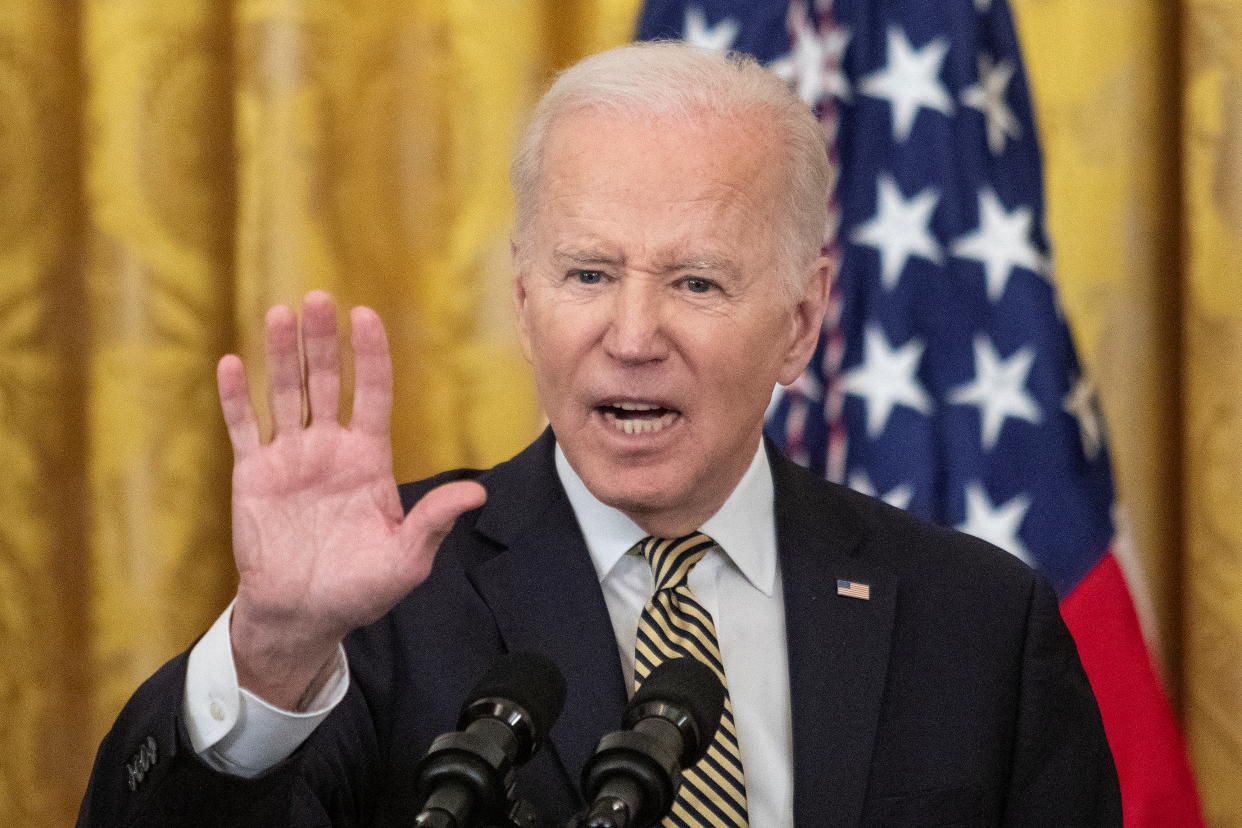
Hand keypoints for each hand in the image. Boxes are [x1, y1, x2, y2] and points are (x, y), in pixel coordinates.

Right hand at [218, 291, 485, 708]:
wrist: (303, 616)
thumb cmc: (360, 589)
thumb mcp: (406, 559)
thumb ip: (433, 521)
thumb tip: (478, 495)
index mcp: (368, 459)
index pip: (371, 394)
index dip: (369, 356)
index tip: (365, 316)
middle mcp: (330, 448)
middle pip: (326, 382)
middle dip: (323, 342)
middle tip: (318, 299)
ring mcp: (290, 458)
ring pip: (284, 394)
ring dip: (281, 355)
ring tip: (280, 314)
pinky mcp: (253, 475)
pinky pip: (244, 428)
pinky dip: (236, 398)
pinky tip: (232, 363)